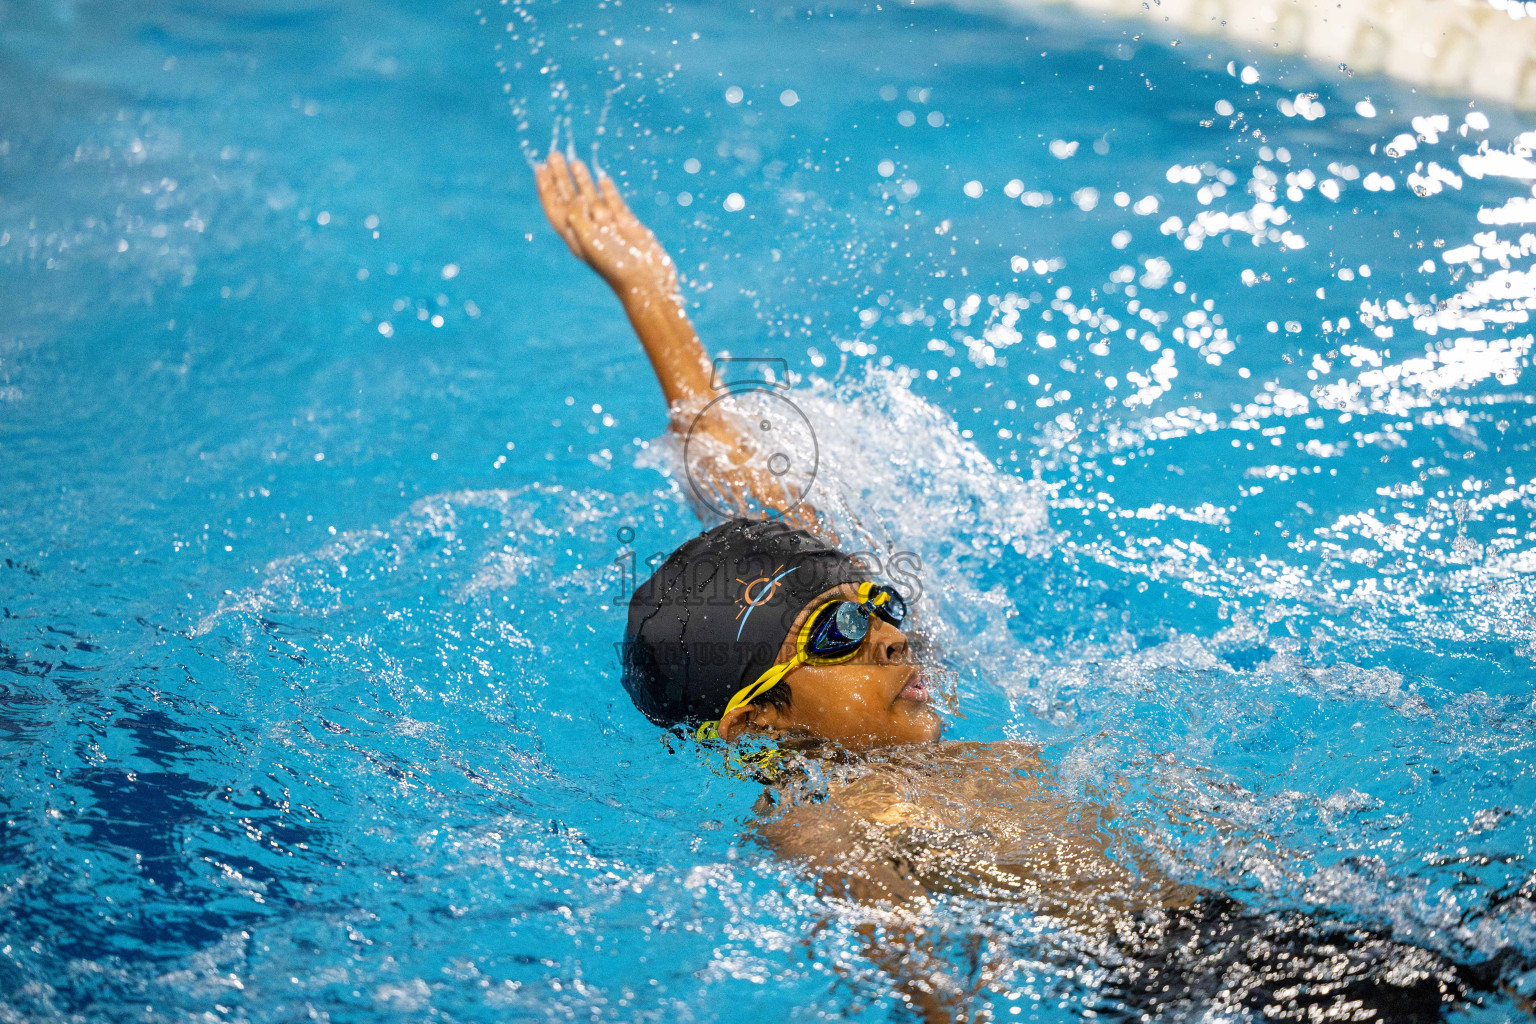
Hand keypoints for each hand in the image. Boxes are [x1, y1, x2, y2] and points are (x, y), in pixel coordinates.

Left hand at [535, 150, 677, 294]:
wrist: (647, 281)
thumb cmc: (616, 266)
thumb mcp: (589, 240)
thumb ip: (578, 216)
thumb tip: (578, 197)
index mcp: (574, 236)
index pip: (555, 207)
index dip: (546, 187)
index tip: (540, 167)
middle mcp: (589, 229)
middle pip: (569, 198)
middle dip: (560, 177)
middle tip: (554, 155)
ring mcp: (608, 226)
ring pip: (591, 197)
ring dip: (581, 179)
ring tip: (574, 161)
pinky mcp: (627, 224)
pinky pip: (613, 202)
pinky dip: (607, 190)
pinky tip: (602, 178)